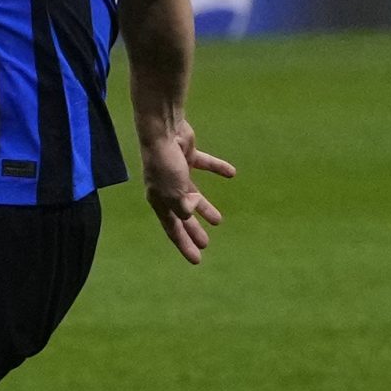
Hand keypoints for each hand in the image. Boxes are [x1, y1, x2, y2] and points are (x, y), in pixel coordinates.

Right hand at [139, 118, 235, 264]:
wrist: (162, 130)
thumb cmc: (165, 163)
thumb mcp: (173, 190)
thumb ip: (183, 205)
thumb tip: (191, 214)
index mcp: (159, 200)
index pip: (173, 228)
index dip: (184, 245)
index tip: (197, 260)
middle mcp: (166, 188)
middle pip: (182, 215)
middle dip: (193, 230)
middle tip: (205, 244)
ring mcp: (176, 172)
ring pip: (193, 195)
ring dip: (205, 207)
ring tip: (218, 221)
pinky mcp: (186, 155)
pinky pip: (204, 165)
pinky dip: (217, 169)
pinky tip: (231, 173)